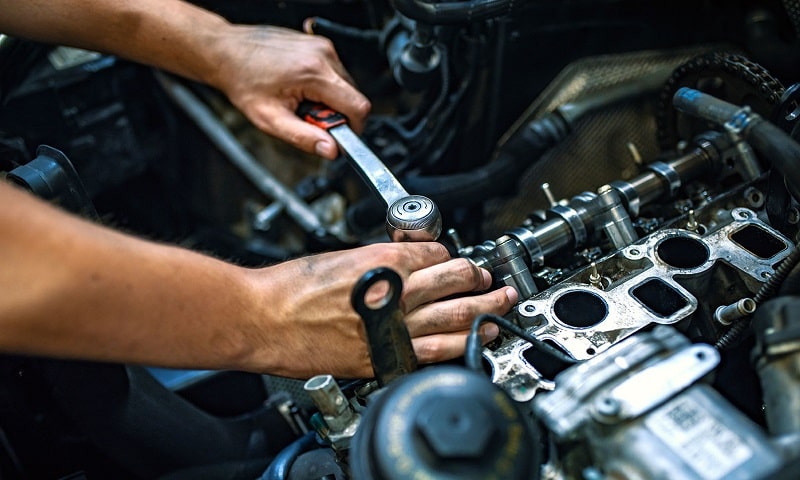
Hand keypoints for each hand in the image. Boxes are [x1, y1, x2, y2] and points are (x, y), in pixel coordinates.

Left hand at [209, 25, 369, 158]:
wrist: (227, 52)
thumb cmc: (243, 82)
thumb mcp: (270, 119)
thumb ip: (304, 138)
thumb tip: (331, 150)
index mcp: (314, 73)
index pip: (358, 107)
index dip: (353, 128)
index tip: (336, 135)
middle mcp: (323, 54)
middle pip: (353, 96)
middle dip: (336, 114)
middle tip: (307, 116)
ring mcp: (322, 46)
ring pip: (345, 85)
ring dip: (329, 100)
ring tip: (300, 99)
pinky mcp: (319, 44)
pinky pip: (334, 73)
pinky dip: (323, 86)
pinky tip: (300, 86)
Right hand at [245, 242, 516, 377]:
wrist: (263, 318)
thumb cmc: (291, 287)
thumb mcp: (342, 256)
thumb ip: (380, 260)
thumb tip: (406, 262)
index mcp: (386, 260)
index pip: (438, 253)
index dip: (450, 255)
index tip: (456, 261)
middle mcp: (397, 292)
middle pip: (458, 280)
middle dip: (480, 278)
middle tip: (491, 279)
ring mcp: (394, 327)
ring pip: (458, 316)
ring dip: (485, 310)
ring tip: (499, 306)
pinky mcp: (384, 357)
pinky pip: (435, 351)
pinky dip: (462, 344)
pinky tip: (477, 340)